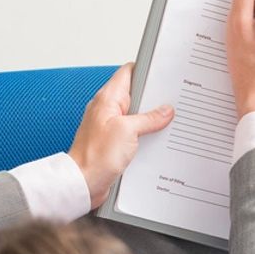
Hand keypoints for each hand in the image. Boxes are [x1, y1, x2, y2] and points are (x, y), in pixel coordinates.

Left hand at [67, 63, 173, 208]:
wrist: (83, 183)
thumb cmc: (95, 157)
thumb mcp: (128, 131)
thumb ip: (149, 118)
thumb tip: (165, 111)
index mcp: (107, 99)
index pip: (128, 73)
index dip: (147, 70)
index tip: (164, 74)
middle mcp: (108, 110)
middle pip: (135, 94)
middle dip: (154, 97)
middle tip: (171, 101)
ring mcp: (111, 126)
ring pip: (137, 114)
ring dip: (151, 119)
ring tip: (167, 121)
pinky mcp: (114, 142)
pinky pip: (134, 132)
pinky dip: (146, 133)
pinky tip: (156, 139)